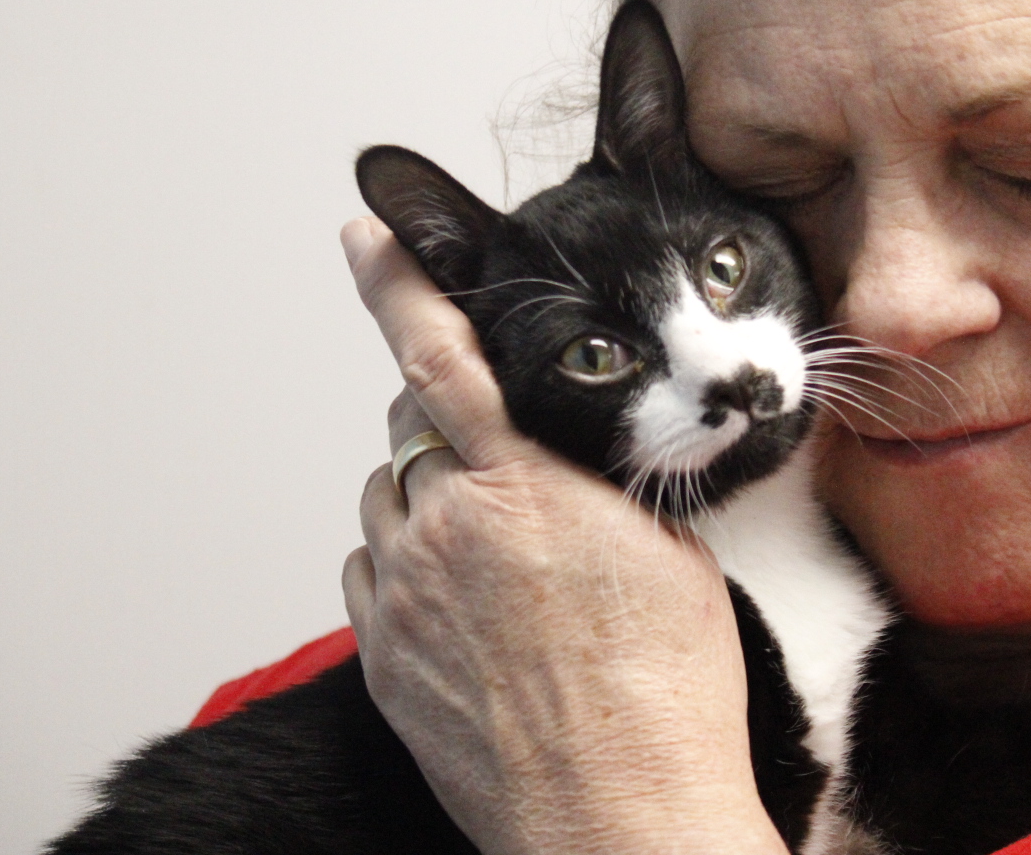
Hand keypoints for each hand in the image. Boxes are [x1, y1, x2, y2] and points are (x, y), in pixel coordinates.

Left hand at [337, 217, 787, 854]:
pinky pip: (373, 572)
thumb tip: (571, 456)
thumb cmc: (664, 692)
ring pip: (389, 500)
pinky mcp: (379, 656)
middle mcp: (449, 525)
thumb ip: (598, 479)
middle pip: (412, 430)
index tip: (364, 233)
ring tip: (504, 561)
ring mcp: (404, 593)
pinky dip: (409, 567)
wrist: (618, 813)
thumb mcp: (666, 549)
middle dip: (452, 428)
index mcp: (525, 483)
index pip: (441, 354)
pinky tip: (470, 610)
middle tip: (514, 477)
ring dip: (431, 501)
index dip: (399, 282)